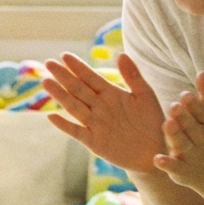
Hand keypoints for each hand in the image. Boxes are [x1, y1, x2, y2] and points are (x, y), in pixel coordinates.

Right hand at [42, 52, 167, 172]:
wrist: (157, 150)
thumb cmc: (153, 121)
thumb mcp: (145, 95)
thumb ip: (132, 75)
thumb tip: (120, 54)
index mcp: (110, 93)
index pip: (90, 77)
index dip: (78, 66)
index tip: (64, 55)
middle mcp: (99, 107)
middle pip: (77, 89)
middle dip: (63, 76)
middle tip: (48, 62)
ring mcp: (95, 124)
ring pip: (74, 107)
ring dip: (60, 95)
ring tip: (46, 81)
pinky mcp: (94, 142)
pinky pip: (76, 132)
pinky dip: (64, 125)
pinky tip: (51, 116)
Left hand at [154, 72, 203, 191]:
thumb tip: (202, 71)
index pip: (203, 112)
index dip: (195, 105)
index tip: (185, 94)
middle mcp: (202, 139)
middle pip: (192, 127)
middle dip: (184, 117)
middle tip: (174, 105)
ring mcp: (192, 155)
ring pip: (183, 144)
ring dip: (176, 136)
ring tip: (167, 124)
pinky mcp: (182, 171)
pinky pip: (174, 167)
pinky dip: (167, 163)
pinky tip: (157, 159)